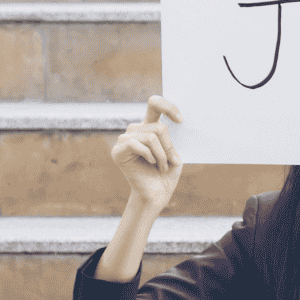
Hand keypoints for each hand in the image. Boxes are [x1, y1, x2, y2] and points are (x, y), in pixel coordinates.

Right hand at [112, 96, 183, 211]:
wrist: (157, 195)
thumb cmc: (167, 174)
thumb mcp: (173, 153)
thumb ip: (170, 138)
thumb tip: (173, 122)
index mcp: (149, 127)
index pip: (154, 104)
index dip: (168, 107)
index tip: (181, 121)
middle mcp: (135, 130)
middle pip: (158, 127)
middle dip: (169, 147)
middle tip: (171, 161)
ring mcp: (125, 140)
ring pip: (150, 136)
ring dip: (162, 155)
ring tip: (162, 166)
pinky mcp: (118, 151)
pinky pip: (135, 144)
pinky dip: (149, 155)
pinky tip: (151, 164)